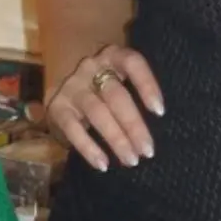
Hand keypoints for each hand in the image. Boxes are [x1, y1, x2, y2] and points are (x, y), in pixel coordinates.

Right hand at [45, 45, 163, 171]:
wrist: (67, 91)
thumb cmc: (106, 90)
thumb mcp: (121, 81)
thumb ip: (137, 93)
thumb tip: (163, 123)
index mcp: (112, 57)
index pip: (132, 63)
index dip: (147, 84)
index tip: (159, 111)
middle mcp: (91, 68)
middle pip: (115, 94)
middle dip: (133, 124)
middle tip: (148, 151)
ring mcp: (73, 87)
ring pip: (97, 111)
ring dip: (116, 138)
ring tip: (131, 160)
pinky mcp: (58, 107)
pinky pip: (72, 128)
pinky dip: (88, 147)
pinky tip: (103, 164)